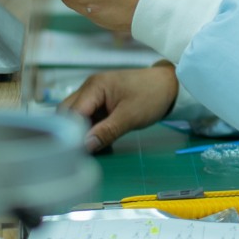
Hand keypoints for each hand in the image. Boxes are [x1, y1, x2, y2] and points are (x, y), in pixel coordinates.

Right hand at [59, 62, 177, 152]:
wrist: (170, 86)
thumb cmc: (152, 96)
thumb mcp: (130, 117)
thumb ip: (106, 131)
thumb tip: (85, 147)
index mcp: (94, 87)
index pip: (72, 112)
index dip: (71, 132)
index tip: (74, 152)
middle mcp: (89, 89)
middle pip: (68, 113)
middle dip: (72, 133)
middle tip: (81, 153)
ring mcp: (95, 95)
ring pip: (77, 117)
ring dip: (82, 133)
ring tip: (92, 150)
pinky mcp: (102, 103)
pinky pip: (89, 118)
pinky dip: (92, 130)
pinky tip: (99, 144)